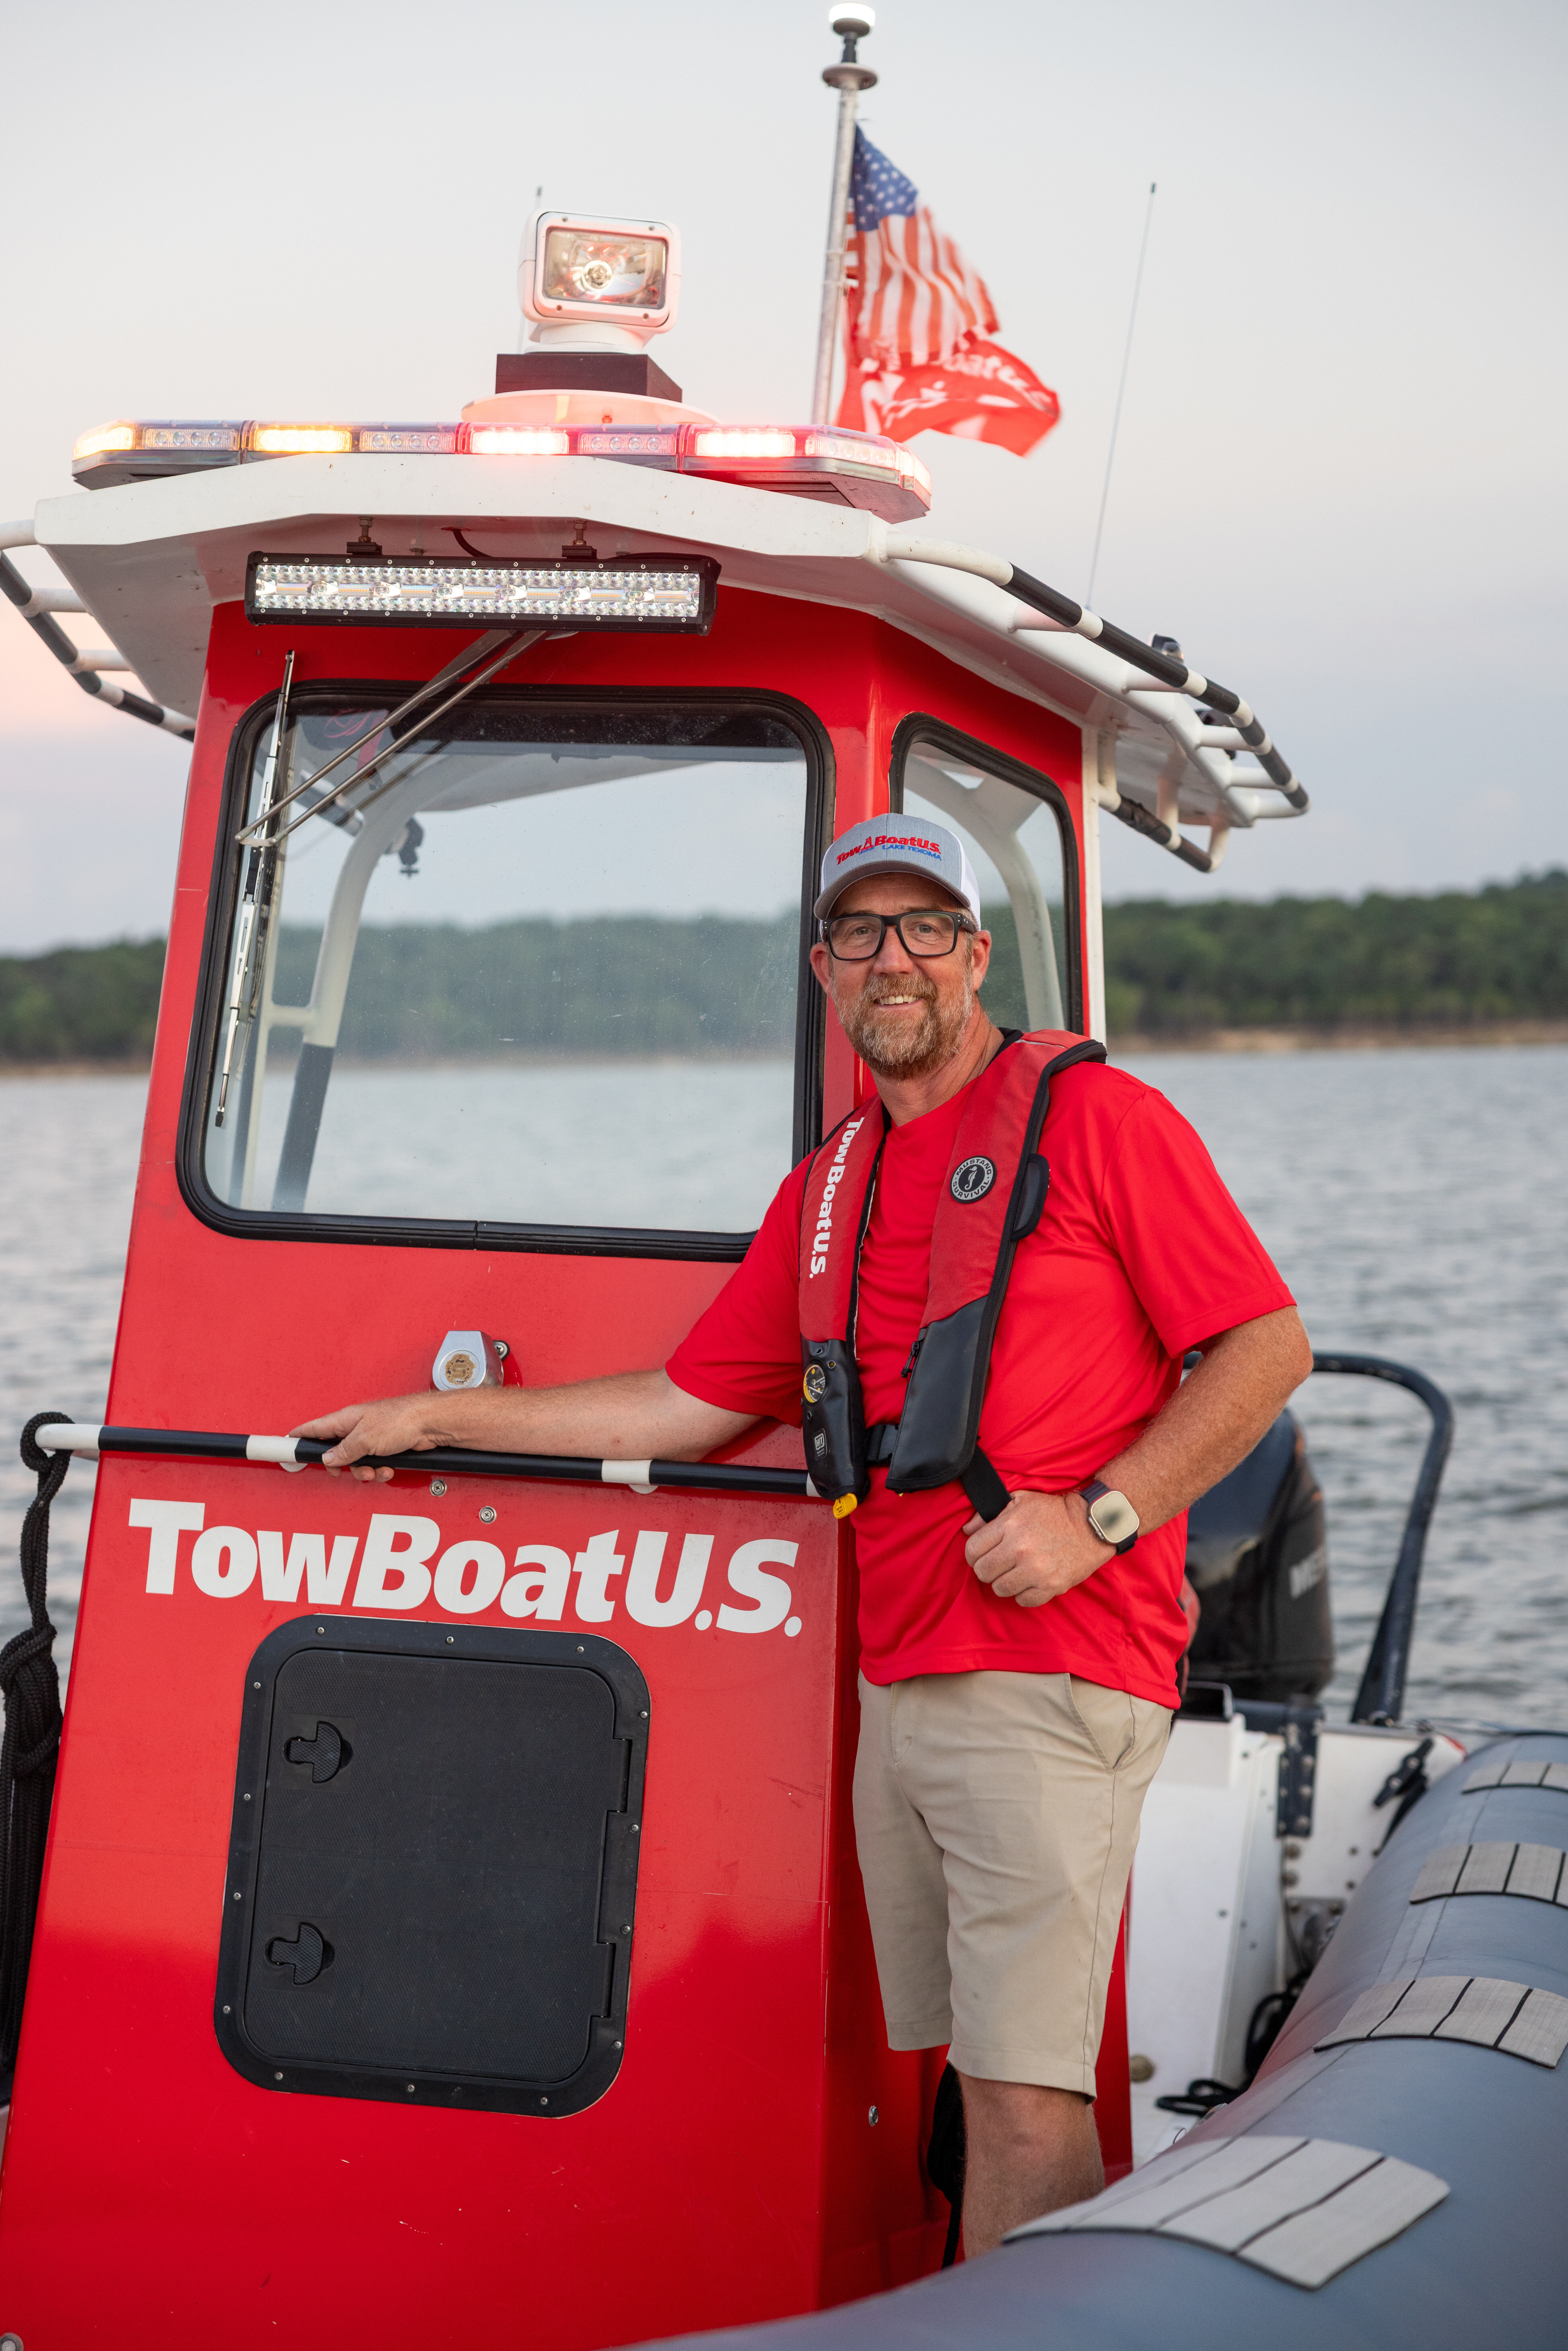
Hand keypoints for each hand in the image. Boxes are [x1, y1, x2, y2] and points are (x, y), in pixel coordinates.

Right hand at [288, 1395, 445, 1482]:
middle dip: (341, 1467)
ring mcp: (370, 1438)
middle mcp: (356, 1427)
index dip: (298, 1437)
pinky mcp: (385, 1447)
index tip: (285, 1446)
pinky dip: (380, 1471)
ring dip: (364, 1472)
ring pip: (355, 1462)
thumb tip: (328, 1459)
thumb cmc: (400, 1419)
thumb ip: (344, 1451)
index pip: (313, 1428)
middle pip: (335, 1452)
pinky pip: (373, 1465)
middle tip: (346, 1471)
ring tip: (374, 1471)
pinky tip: (388, 1469)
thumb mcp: (365, 1439)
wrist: (430, 1424)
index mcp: (345, 1419)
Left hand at [963, 1488, 1114, 1608]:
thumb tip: (967, 1529)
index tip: (982, 1554)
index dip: (974, 1554)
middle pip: (982, 1573)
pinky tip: (1030, 1582)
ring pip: (1000, 1589)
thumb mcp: (1019, 1501)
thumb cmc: (1053, 1512)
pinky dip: (1023, 1594)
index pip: (972, 1550)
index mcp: (1009, 1526)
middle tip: (998, 1564)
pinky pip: (1023, 1601)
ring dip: (1004, 1583)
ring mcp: (1035, 1570)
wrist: (1091, 1525)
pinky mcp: (1051, 1586)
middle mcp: (1020, 1549)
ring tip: (1015, 1573)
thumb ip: (989, 1514)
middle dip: (987, 1569)